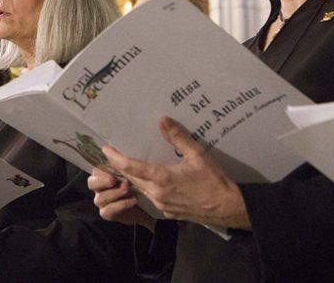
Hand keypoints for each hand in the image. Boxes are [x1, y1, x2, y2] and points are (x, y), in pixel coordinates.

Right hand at [87, 167, 155, 230]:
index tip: (113, 168)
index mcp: (107, 173)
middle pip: (91, 183)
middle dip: (102, 181)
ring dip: (114, 193)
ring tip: (128, 189)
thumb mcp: (138, 170)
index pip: (96, 169)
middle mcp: (102, 186)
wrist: (156, 205)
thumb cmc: (146, 183)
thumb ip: (121, 162)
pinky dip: (119, 205)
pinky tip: (133, 200)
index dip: (101, 170)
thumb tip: (106, 148)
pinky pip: (106, 211)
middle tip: (114, 180)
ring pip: (99, 198)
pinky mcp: (109, 213)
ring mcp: (105, 201)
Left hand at [103, 116, 249, 228]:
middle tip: (113, 153)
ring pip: (140, 189)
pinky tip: (149, 179)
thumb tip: (162, 119)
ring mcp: (162, 206)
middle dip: (120, 166)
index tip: (105, 148)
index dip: (115, 157)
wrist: (229, 209)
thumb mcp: (197, 155)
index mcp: (161, 179)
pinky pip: (150, 198)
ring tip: (127, 164)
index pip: (129, 167)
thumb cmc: (214, 181)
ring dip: (132, 178)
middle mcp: (157, 194)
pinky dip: (145, 187)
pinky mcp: (168, 213)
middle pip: (131, 179)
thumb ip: (178, 137)